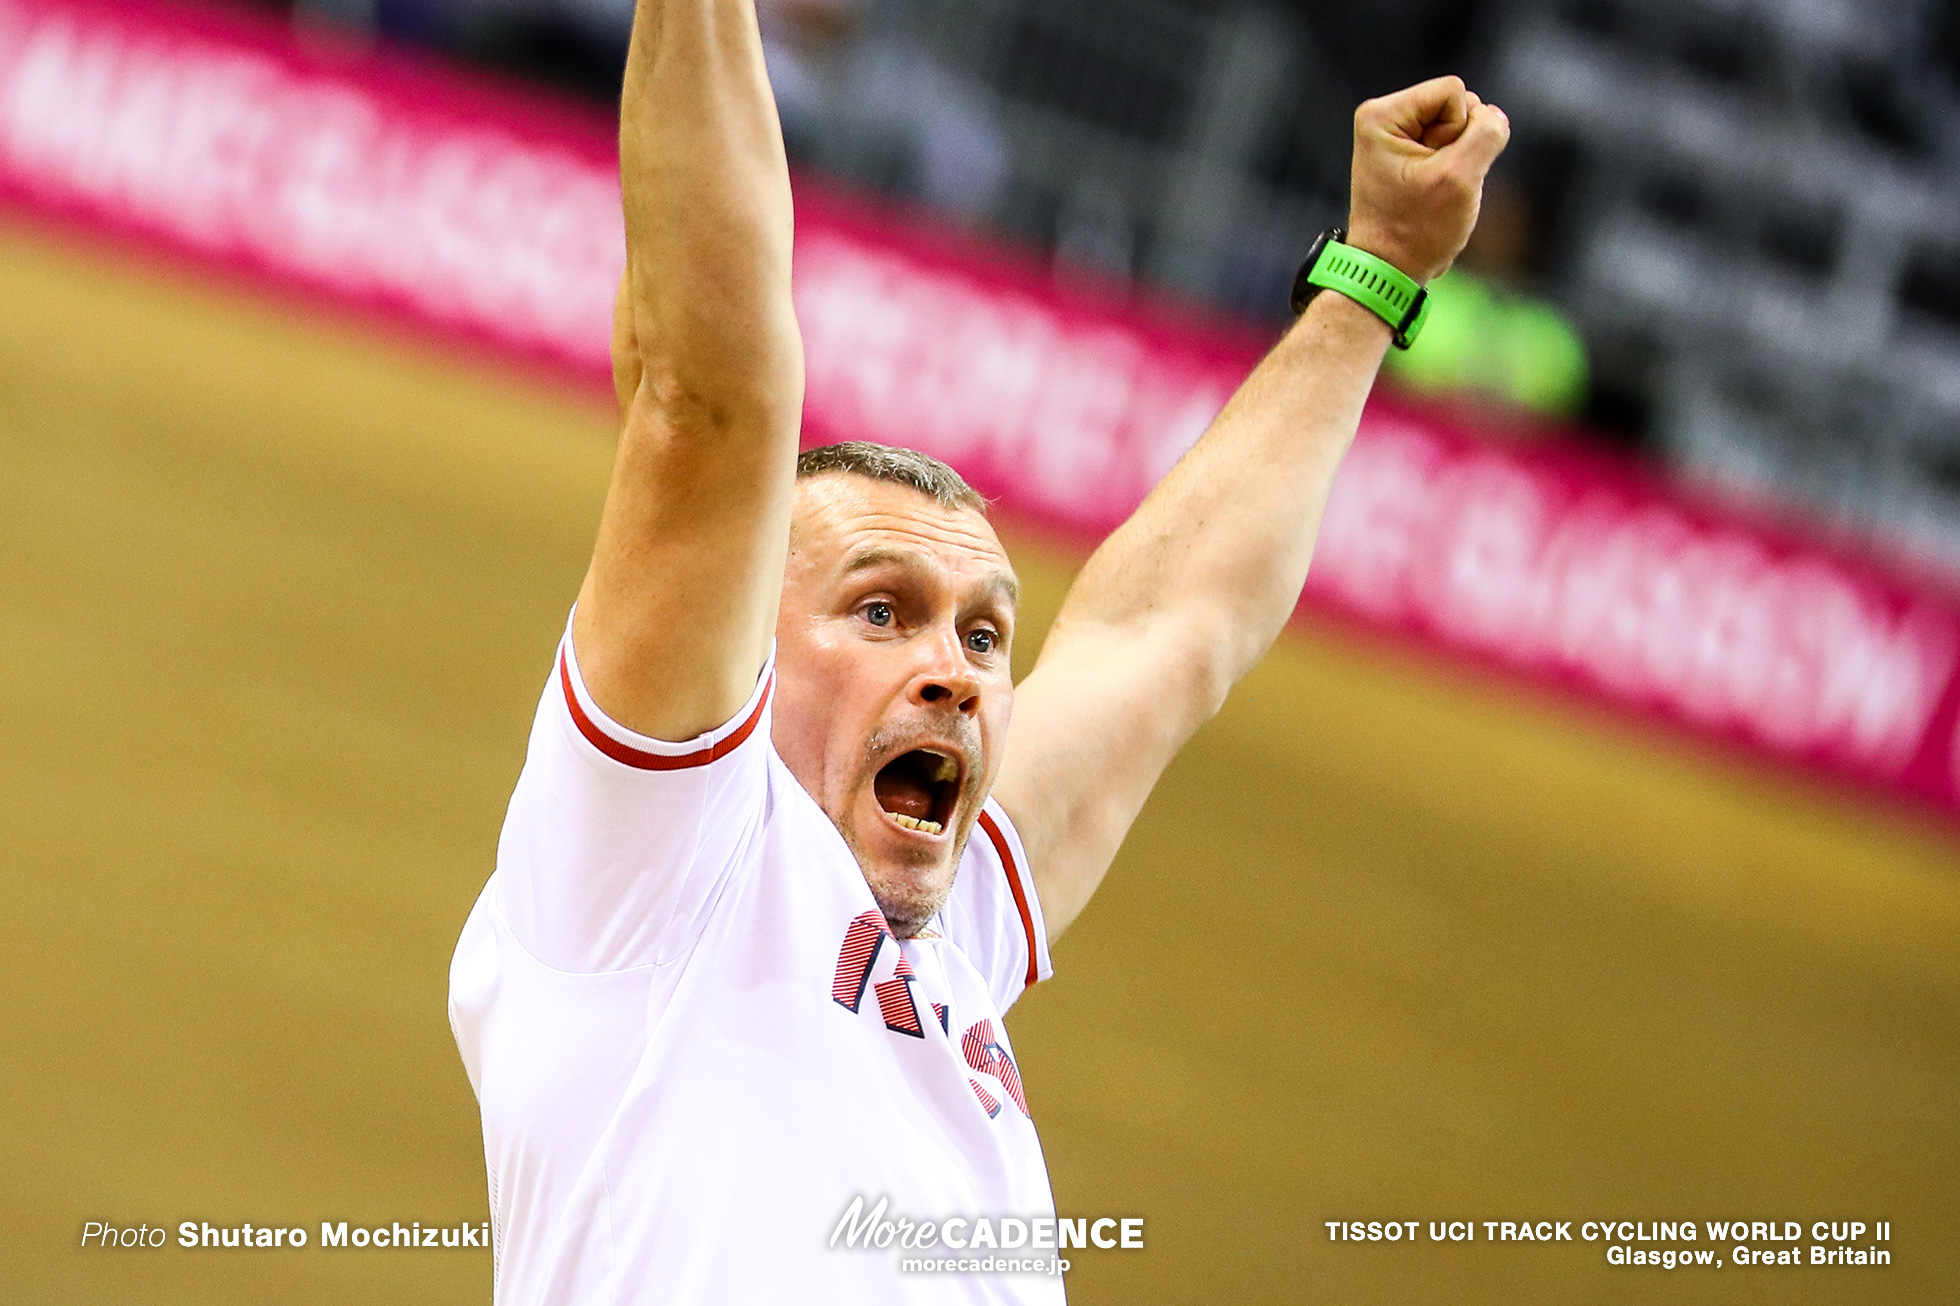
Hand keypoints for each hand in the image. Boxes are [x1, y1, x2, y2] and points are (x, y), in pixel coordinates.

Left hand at [1345, 75, 1509, 284]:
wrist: (1390, 270)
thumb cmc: (1416, 230)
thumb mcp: (1460, 178)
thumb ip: (1487, 133)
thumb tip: (1494, 116)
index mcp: (1382, 115)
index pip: (1454, 92)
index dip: (1459, 130)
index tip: (1432, 170)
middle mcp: (1385, 118)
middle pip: (1459, 105)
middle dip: (1459, 145)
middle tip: (1433, 184)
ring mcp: (1398, 136)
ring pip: (1461, 127)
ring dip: (1460, 161)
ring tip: (1433, 191)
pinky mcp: (1411, 153)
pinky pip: (1454, 146)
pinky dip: (1454, 170)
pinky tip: (1434, 193)